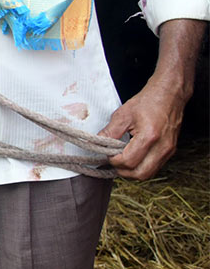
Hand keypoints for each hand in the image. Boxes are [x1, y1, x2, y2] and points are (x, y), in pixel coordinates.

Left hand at [99, 18, 203, 179]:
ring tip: (121, 161)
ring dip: (133, 171)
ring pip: (149, 173)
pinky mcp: (171, 150)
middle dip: (123, 172)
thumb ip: (110, 131)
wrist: (169, 94)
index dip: (114, 161)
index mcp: (149, 136)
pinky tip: (133, 158)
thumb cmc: (148, 101)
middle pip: (140, 174)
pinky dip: (142, 167)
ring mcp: (169, 150)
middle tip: (112, 162)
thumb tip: (98, 144)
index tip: (107, 154)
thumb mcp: (123, 114)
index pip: (129, 161)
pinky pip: (155, 167)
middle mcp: (162, 147)